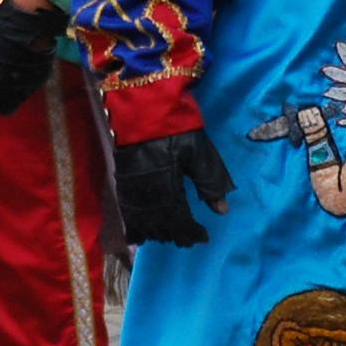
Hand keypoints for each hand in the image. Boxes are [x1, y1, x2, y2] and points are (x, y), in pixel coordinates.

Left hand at [0, 0, 63, 118]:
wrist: (33, 17)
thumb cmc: (0, 29)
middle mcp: (12, 88)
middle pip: (3, 108)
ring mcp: (30, 82)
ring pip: (19, 98)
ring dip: (10, 95)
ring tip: (4, 83)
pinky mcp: (43, 73)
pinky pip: (31, 85)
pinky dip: (23, 83)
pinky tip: (19, 71)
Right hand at [114, 130, 233, 247]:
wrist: (141, 109)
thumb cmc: (174, 129)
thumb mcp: (198, 152)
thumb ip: (210, 182)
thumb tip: (222, 211)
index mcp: (169, 190)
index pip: (181, 224)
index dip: (192, 234)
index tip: (203, 236)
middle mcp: (148, 197)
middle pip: (162, 229)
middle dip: (177, 235)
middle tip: (189, 236)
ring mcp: (132, 193)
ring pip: (144, 226)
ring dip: (159, 233)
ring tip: (170, 232)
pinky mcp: (122, 186)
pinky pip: (128, 216)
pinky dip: (136, 227)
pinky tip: (144, 230)